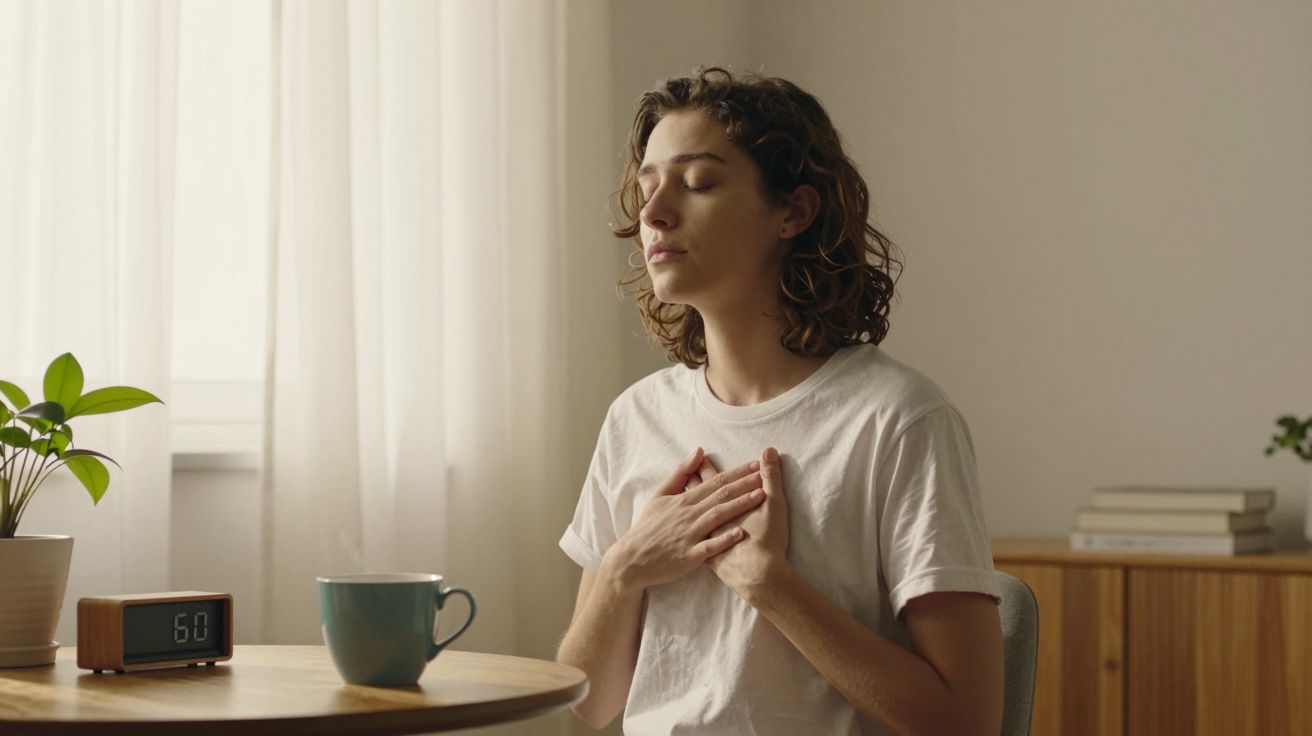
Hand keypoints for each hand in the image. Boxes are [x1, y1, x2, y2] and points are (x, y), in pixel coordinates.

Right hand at [600, 448, 766, 594]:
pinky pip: (709, 547)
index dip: (737, 473)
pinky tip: (741, 533)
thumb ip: (680, 474)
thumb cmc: (647, 527)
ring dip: (740, 505)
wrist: (631, 559)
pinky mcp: (689, 557)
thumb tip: (698, 451)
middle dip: (745, 484)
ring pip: (718, 517)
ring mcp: (689, 536)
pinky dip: (725, 539)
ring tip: (760, 497)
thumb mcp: (659, 496)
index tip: (756, 464)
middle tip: (766, 474)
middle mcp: (688, 515)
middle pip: (721, 495)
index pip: (715, 482)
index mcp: (684, 500)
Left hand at [698, 447, 790, 597]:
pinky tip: (689, 535)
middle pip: (697, 496)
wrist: (758, 577)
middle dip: (695, 482)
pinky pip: (696, 544)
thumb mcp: (773, 504)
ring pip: (693, 519)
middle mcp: (708, 520)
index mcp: (721, 505)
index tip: (701, 457)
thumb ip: (771, 477)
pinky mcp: (707, 559)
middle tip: (687, 474)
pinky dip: (692, 536)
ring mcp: (705, 540)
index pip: (712, 481)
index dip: (708, 468)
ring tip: (684, 497)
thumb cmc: (767, 539)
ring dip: (690, 507)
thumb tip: (769, 451)